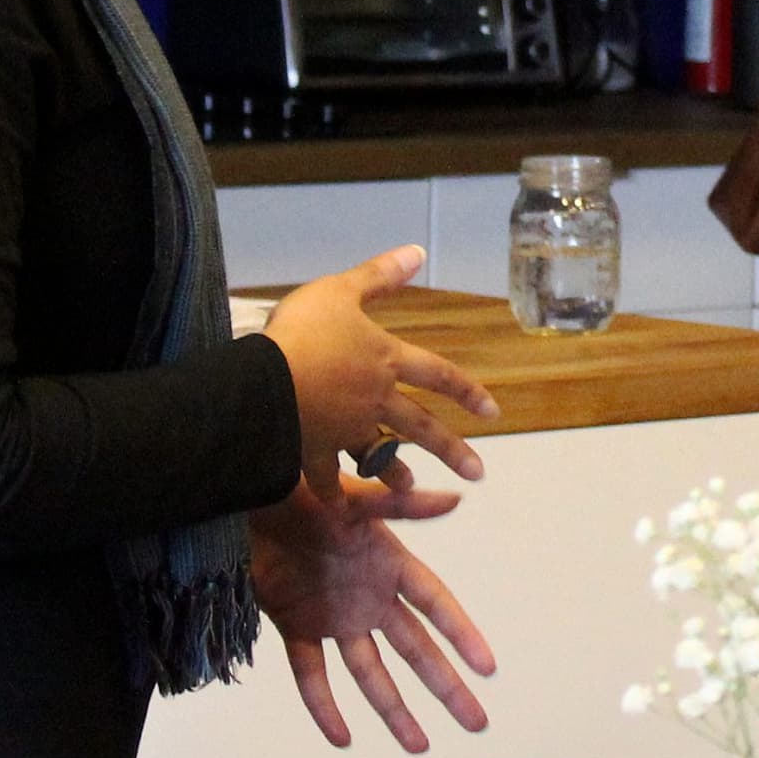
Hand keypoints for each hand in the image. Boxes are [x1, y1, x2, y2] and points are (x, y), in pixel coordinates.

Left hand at [247, 472, 497, 751]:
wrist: (248, 499)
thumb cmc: (302, 490)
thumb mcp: (355, 497)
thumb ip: (402, 503)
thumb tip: (454, 498)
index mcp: (389, 564)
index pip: (436, 605)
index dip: (461, 634)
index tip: (487, 667)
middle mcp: (368, 597)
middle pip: (415, 650)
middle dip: (444, 685)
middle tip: (474, 720)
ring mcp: (334, 617)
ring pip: (371, 673)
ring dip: (394, 709)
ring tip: (418, 744)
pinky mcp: (297, 627)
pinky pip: (313, 676)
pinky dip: (324, 707)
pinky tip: (341, 736)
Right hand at [264, 245, 494, 492]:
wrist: (265, 384)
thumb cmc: (303, 332)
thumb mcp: (341, 290)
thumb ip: (379, 275)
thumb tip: (417, 252)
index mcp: (386, 361)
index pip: (438, 376)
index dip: (467, 390)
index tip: (493, 412)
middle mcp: (375, 401)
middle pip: (421, 427)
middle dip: (451, 450)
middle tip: (477, 474)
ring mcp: (345, 430)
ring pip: (378, 455)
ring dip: (394, 473)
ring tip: (409, 487)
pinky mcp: (314, 451)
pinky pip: (325, 476)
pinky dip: (330, 490)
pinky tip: (336, 504)